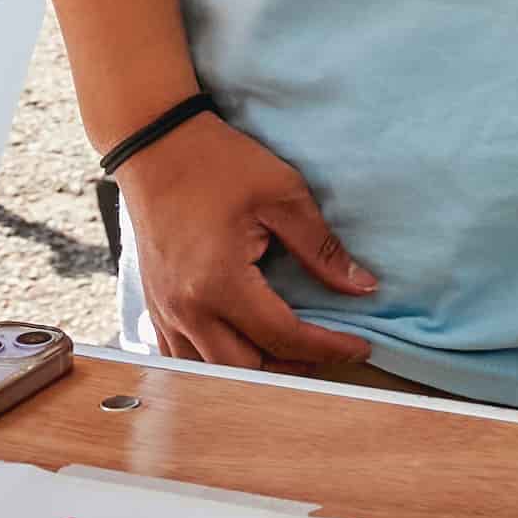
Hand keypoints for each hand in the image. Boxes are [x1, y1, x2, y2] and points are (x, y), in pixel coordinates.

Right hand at [117, 110, 378, 372]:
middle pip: (247, 369)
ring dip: (256, 371)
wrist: (155, 145)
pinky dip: (218, 364)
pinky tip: (244, 349)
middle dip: (294, 369)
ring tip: (293, 354)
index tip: (361, 347)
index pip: (284, 337)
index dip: (328, 348)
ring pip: (212, 371)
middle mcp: (187, 309)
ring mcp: (165, 311)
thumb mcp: (282, 195)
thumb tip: (362, 286)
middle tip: (330, 353)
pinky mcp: (155, 306)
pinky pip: (183, 357)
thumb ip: (321, 247)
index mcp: (220, 283)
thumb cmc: (218, 163)